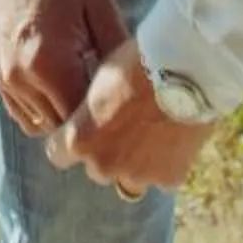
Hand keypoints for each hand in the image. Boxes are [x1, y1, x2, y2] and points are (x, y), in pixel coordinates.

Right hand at [0, 0, 125, 135]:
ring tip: (88, 90)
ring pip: (39, 125)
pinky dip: (43, 109)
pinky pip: (21, 111)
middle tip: (115, 102)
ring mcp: (2, 77)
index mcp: (48, 63)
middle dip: (88, 122)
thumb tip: (143, 84)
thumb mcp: (100, 1)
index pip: (84, 121)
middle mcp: (19, 78)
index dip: (109, 120)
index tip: (129, 108)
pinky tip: (64, 83)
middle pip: (62, 128)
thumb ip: (117, 50)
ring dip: (64, 117)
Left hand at [46, 39, 212, 195]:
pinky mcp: (169, 177)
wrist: (185, 67)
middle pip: (97, 169)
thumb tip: (90, 113)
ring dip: (137, 163)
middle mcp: (103, 164)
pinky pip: (163, 177)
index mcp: (79, 139)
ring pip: (130, 179)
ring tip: (154, 132)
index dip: (70, 142)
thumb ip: (90, 109)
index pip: (58, 154)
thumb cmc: (137, 62)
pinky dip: (168, 163)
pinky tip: (176, 137)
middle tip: (126, 127)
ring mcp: (137, 175)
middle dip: (108, 153)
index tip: (84, 130)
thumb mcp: (100, 79)